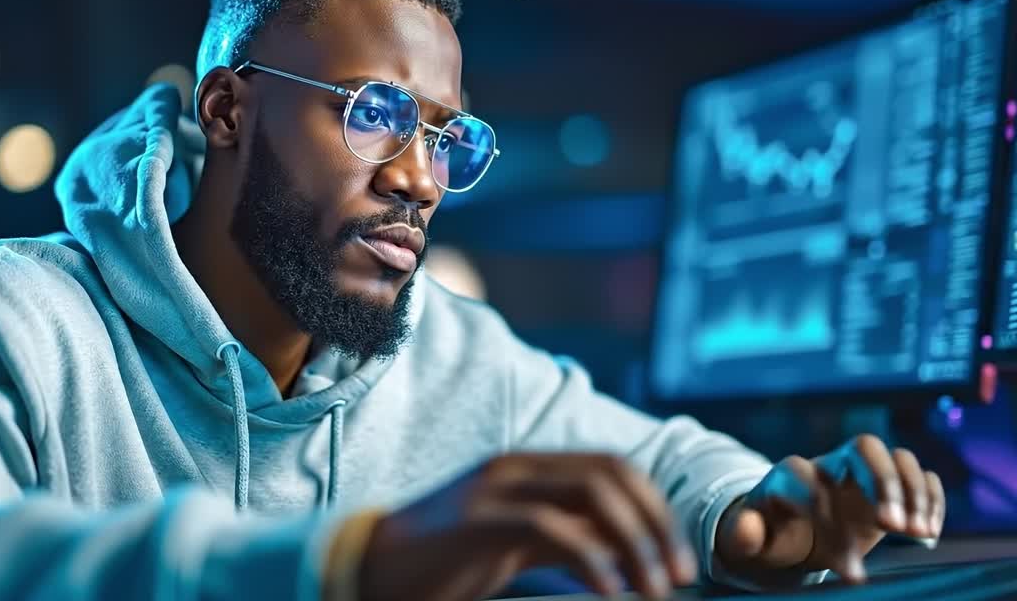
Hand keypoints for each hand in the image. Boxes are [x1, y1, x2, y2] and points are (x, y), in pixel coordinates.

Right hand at [357, 453, 697, 600]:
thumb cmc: (447, 560)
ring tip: (652, 589)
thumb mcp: (514, 539)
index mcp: (527, 466)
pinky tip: (609, 590)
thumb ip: (561, 530)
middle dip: (657, 526)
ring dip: (636, 544)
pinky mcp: (478, 522)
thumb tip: (622, 548)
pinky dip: (593, 561)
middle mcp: (516, 467)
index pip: (612, 465)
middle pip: (611, 475)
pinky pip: (552, 530)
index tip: (677, 555)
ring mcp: (495, 490)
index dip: (655, 507)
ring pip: (591, 496)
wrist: (374, 570)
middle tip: (678, 576)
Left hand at [715, 434, 944, 584]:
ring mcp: (862, 471)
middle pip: (863, 446)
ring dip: (913, 490)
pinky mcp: (889, 485)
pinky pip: (919, 472)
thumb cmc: (771, 533)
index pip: (810, 482)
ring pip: (895, 455)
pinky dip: (931, 496)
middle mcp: (830, 464)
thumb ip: (742, 535)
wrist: (791, 528)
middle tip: (895, 527)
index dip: (828, 519)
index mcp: (790, 475)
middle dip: (882, 482)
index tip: (847, 568)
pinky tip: (929, 531)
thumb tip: (747, 526)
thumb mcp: (749, 540)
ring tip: (919, 534)